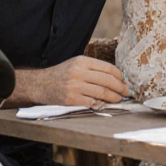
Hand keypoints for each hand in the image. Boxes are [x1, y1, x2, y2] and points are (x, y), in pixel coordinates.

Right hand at [14, 56, 129, 106]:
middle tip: (126, 92)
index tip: (124, 82)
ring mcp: (75, 86)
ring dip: (114, 97)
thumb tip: (115, 78)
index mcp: (82, 61)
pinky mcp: (71, 99)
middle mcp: (79, 72)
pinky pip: (92, 103)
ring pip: (102, 92)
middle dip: (120, 88)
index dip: (120, 76)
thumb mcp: (76, 64)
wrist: (40, 84)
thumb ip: (93, 69)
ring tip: (118, 99)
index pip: (108, 68)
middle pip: (107, 81)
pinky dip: (101, 104)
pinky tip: (104, 104)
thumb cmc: (61, 74)